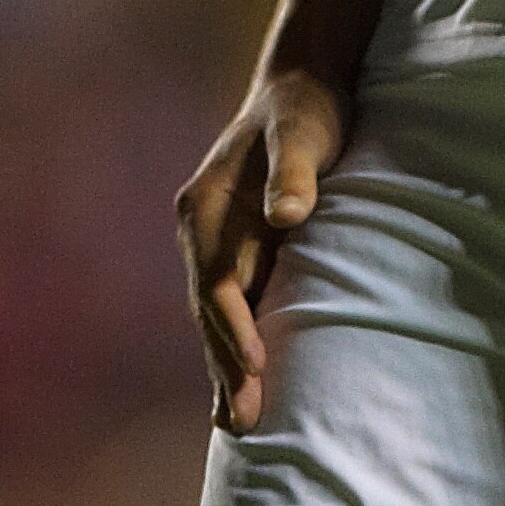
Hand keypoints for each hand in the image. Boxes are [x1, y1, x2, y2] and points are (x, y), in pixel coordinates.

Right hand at [175, 67, 347, 431]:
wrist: (300, 84)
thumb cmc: (304, 108)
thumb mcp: (302, 132)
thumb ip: (293, 171)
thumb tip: (286, 214)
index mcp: (204, 204)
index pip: (216, 280)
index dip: (234, 326)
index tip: (256, 363)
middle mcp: (200, 229)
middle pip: (210, 308)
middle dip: (225, 364)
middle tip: (242, 420)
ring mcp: (214, 241)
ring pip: (216, 315)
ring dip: (227, 364)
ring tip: (239, 421)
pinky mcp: (237, 248)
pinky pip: (231, 305)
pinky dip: (234, 343)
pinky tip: (243, 381)